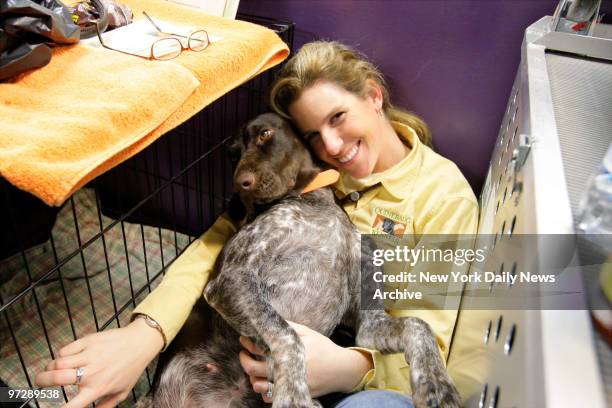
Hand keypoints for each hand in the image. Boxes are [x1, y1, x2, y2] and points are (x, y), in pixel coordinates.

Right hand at [35, 318, 163, 407]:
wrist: (140, 343)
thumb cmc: (131, 368)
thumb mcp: (121, 392)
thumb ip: (105, 406)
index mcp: (98, 388)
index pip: (73, 405)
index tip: (47, 407)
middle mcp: (92, 372)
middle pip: (57, 378)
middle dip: (42, 381)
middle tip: (39, 382)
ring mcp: (89, 355)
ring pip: (58, 362)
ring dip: (49, 367)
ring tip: (50, 370)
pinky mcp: (88, 340)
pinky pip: (66, 349)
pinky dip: (60, 354)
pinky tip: (65, 358)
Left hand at [238, 321, 372, 401]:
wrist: (341, 370)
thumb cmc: (324, 348)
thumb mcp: (308, 333)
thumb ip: (289, 327)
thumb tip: (271, 320)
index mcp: (287, 352)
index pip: (258, 347)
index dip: (247, 343)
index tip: (243, 338)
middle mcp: (286, 369)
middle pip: (253, 368)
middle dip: (244, 359)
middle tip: (243, 353)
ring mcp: (288, 383)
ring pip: (258, 385)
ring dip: (251, 377)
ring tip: (252, 367)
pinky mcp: (293, 393)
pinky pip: (270, 397)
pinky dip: (263, 391)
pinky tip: (263, 382)